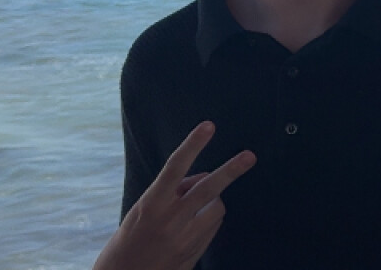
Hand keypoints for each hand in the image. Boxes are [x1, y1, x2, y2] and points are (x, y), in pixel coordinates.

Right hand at [93, 121, 255, 269]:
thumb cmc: (130, 239)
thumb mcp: (143, 208)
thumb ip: (171, 190)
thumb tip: (202, 178)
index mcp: (151, 204)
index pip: (174, 167)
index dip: (192, 145)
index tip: (208, 126)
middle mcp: (169, 221)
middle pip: (207, 189)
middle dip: (231, 171)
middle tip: (250, 156)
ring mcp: (184, 240)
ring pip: (216, 207)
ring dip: (213, 200)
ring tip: (197, 206)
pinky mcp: (194, 254)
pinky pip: (213, 226)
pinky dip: (209, 218)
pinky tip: (195, 224)